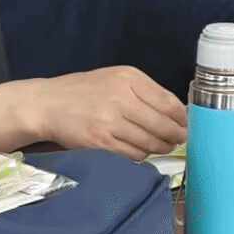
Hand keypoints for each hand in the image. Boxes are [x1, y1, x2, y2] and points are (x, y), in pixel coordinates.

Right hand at [33, 67, 187, 159]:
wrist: (47, 104)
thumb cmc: (82, 91)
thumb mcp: (114, 78)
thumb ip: (143, 91)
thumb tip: (175, 112)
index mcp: (128, 78)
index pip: (168, 102)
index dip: (182, 118)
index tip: (186, 124)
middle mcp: (120, 97)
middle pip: (163, 124)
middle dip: (176, 135)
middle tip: (179, 139)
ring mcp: (110, 121)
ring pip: (150, 142)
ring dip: (161, 147)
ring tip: (162, 146)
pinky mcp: (101, 142)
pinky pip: (133, 153)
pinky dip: (142, 154)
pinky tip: (141, 150)